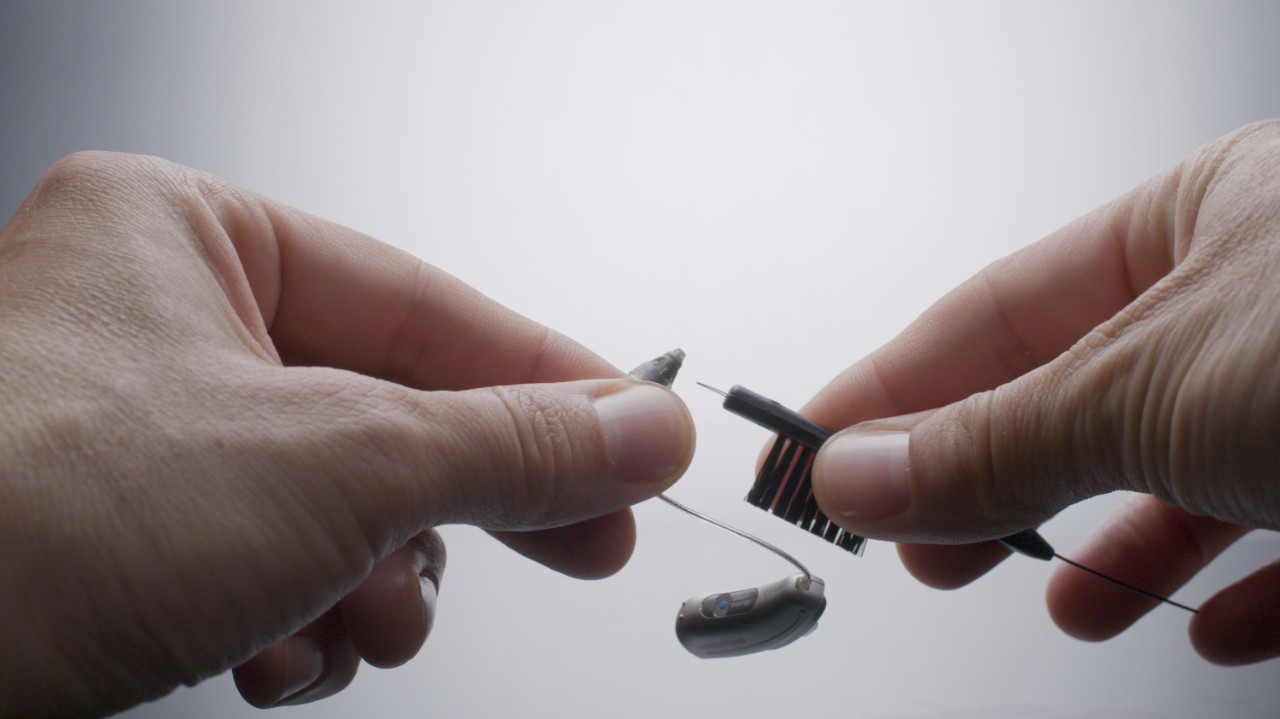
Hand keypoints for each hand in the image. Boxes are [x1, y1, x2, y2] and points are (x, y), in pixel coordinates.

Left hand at [0, 153, 694, 715]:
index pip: (428, 304)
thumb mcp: (335, 467)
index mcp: (187, 236)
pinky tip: (277, 656)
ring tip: (366, 625)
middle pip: (386, 409)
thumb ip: (506, 443)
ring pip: (330, 502)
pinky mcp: (115, 537)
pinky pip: (262, 562)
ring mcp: (131, 433)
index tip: (635, 442)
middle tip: (582, 540)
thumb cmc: (27, 524)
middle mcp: (154, 321)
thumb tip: (637, 429)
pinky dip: (295, 621)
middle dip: (469, 502)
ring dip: (371, 583)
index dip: (550, 383)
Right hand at [803, 120, 1279, 664]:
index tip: (815, 448)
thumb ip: (998, 441)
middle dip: (993, 480)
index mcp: (1200, 219)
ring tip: (1059, 598)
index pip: (998, 309)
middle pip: (1080, 395)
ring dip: (1115, 547)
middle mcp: (1259, 293)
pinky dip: (1239, 589)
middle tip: (910, 540)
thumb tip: (856, 474)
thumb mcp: (1153, 390)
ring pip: (1186, 471)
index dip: (894, 385)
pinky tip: (1209, 623)